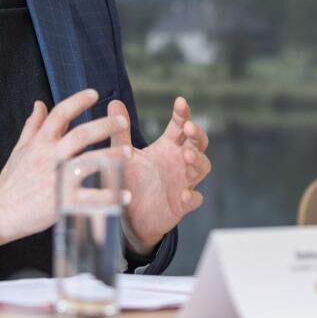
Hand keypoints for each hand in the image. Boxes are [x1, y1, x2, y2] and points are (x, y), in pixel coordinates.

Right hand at [0, 89, 127, 245]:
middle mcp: (50, 157)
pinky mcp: (62, 202)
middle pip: (80, 135)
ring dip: (111, 156)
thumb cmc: (12, 180)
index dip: (77, 101)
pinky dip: (109, 196)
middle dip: (104, 125)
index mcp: (40, 143)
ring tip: (129, 152)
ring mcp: (57, 179)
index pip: (60, 114)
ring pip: (89, 163)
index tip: (94, 93)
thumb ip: (33, 126)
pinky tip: (125, 194)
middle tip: (122, 121)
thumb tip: (40, 103)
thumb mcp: (20, 149)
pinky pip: (90, 198)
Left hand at [110, 96, 211, 246]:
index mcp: (168, 146)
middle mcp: (179, 161)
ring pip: (202, 167)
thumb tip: (114, 102)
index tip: (180, 102)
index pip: (180, 126)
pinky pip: (194, 199)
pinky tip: (185, 194)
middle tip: (189, 128)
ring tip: (187, 155)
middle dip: (197, 134)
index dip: (183, 113)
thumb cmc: (132, 179)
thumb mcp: (125, 154)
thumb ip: (122, 131)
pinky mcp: (182, 204)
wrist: (130, 215)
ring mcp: (184, 182)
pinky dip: (192, 196)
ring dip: (198, 160)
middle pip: (198, 143)